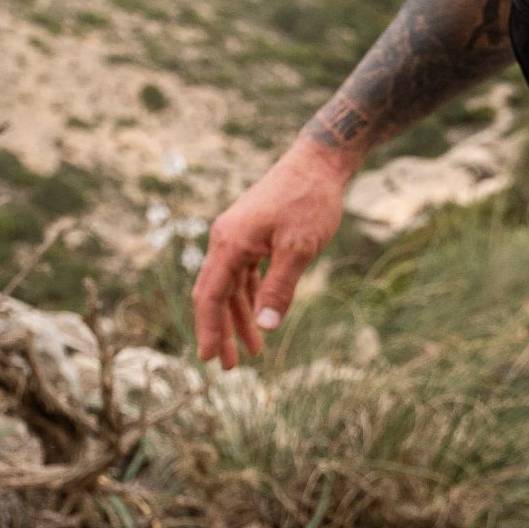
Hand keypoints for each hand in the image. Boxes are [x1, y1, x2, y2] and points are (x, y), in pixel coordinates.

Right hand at [192, 139, 350, 367]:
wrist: (319, 162)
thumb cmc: (309, 200)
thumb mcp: (299, 248)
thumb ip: (280, 287)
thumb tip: (265, 325)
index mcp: (230, 243)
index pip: (210, 295)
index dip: (209, 329)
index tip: (209, 358)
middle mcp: (226, 239)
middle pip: (216, 294)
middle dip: (222, 330)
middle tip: (228, 366)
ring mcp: (238, 235)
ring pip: (232, 286)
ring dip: (239, 317)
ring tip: (251, 350)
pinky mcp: (253, 233)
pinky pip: (244, 273)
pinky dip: (251, 296)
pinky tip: (260, 315)